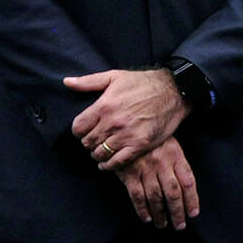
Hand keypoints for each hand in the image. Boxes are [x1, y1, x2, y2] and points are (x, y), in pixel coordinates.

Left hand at [67, 68, 187, 170]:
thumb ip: (89, 81)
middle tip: (96, 140)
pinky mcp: (141, 144)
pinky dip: (109, 165)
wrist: (176, 90)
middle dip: (89, 142)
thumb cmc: (144, 82)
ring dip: (98, 154)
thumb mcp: (115, 76)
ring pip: (100, 153)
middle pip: (88, 142)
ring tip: (102, 150)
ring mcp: (127, 135)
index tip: (86, 130)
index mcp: (104, 106)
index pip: (78, 128)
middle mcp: (113, 122)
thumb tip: (66, 82)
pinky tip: (108, 163)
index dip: (80, 131)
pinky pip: (117, 162)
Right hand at [115, 137, 199, 229]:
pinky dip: (142, 209)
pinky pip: (137, 195)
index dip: (192, 199)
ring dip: (160, 214)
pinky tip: (147, 217)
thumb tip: (187, 189)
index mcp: (176, 155)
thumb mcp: (170, 145)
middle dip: (177, 211)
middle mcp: (162, 163)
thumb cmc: (152, 140)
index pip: (188, 181)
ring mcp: (145, 168)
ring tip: (163, 224)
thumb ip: (177, 164)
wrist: (127, 128)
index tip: (193, 213)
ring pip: (156, 196)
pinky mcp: (129, 173)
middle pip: (173, 192)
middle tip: (180, 225)